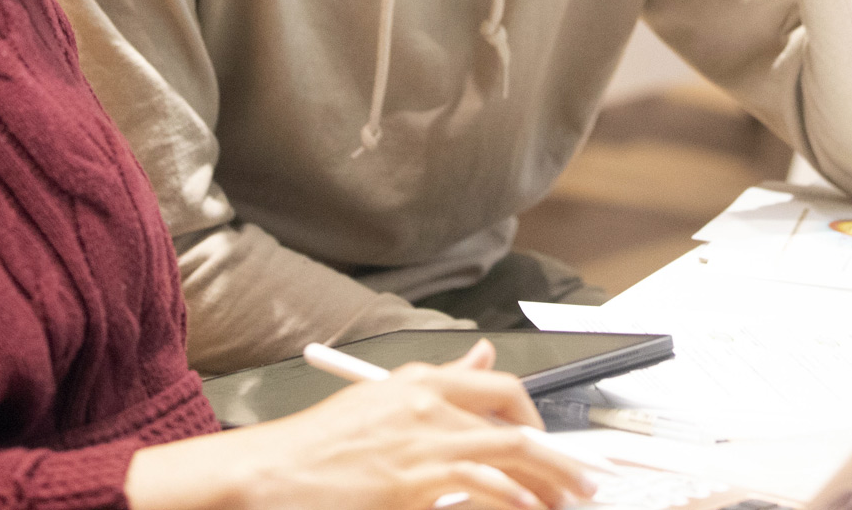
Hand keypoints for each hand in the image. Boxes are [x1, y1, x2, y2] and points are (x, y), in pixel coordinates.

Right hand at [125, 342, 589, 509]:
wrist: (270, 471)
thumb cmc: (318, 445)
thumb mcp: (381, 396)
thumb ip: (438, 378)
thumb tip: (482, 356)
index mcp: (420, 381)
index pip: (502, 389)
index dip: (537, 419)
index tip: (551, 445)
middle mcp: (427, 407)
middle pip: (517, 430)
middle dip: (559, 462)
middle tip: (581, 485)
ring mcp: (421, 447)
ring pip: (509, 462)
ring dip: (547, 487)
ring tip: (564, 506)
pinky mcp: (412, 485)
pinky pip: (481, 491)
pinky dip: (511, 500)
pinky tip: (525, 509)